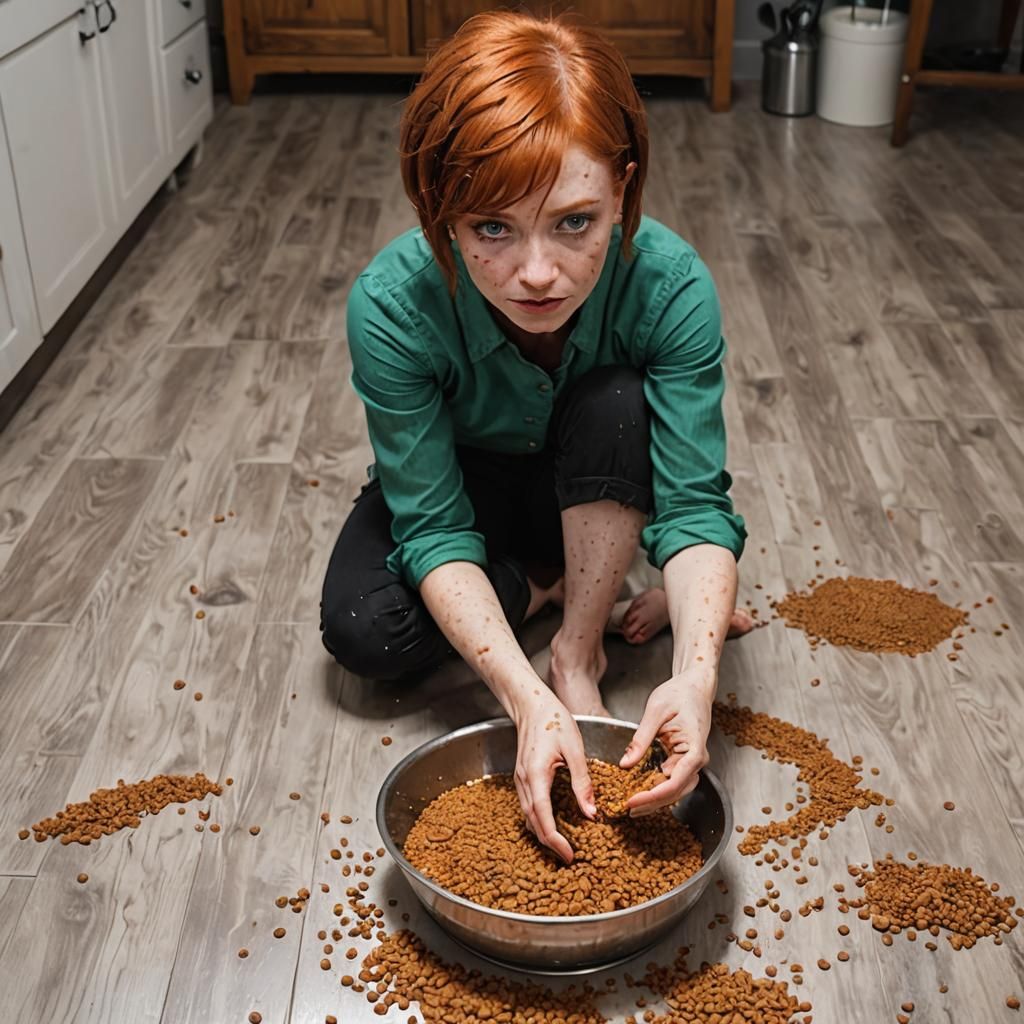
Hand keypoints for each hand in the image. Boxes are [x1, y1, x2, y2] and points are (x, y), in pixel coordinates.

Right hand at [511, 690, 595, 863]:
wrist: (532, 704)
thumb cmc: (554, 721)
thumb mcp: (575, 749)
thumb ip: (582, 782)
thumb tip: (591, 812)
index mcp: (535, 775)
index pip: (542, 817)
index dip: (555, 840)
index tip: (569, 855)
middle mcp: (523, 781)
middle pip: (532, 822)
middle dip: (549, 843)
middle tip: (568, 857)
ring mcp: (520, 779)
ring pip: (527, 816)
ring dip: (543, 833)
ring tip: (562, 844)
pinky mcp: (522, 776)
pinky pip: (528, 805)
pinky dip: (539, 820)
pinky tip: (553, 822)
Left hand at [619, 670, 713, 815]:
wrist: (694, 686)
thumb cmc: (679, 693)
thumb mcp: (655, 710)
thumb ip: (641, 738)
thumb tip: (626, 764)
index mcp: (694, 748)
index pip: (675, 782)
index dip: (653, 796)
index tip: (632, 801)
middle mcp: (696, 759)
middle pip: (676, 791)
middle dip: (652, 803)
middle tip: (627, 809)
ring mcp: (691, 761)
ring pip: (675, 789)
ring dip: (655, 800)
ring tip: (632, 806)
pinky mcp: (683, 759)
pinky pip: (672, 779)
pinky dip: (657, 787)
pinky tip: (641, 792)